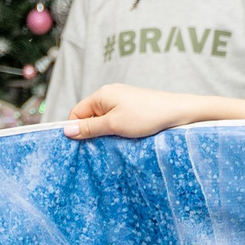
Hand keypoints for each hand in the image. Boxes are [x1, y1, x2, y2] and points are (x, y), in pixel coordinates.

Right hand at [61, 83, 244, 141]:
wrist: (179, 112)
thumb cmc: (147, 116)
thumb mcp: (114, 125)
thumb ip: (89, 128)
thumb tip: (66, 131)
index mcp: (101, 95)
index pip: (76, 113)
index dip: (75, 130)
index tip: (79, 147)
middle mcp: (109, 95)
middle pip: (88, 117)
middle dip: (90, 133)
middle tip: (95, 149)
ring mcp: (121, 101)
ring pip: (102, 121)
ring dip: (104, 134)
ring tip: (112, 144)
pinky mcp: (131, 108)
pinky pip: (114, 121)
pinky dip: (115, 131)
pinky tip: (122, 139)